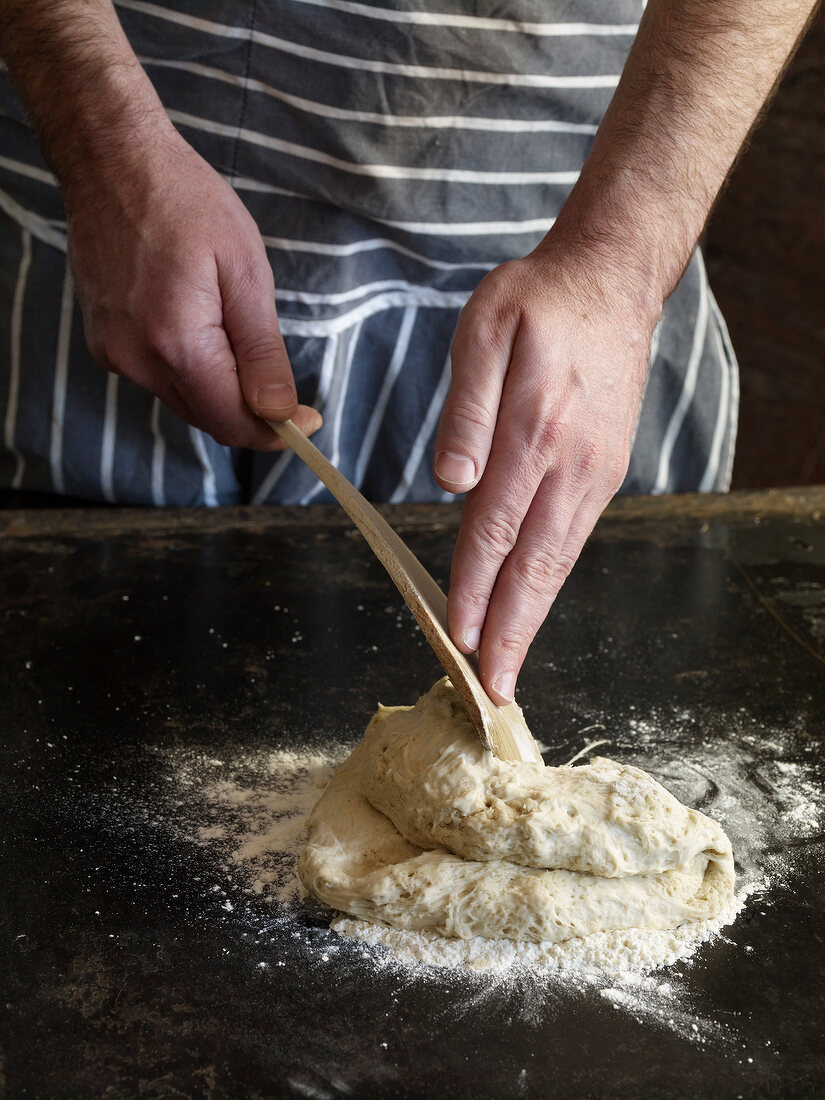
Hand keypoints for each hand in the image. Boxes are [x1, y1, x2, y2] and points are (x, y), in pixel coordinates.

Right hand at [66, 126, 320, 448]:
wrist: (112, 161)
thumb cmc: (186, 202)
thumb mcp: (245, 273)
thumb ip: (262, 352)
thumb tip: (279, 412)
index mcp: (176, 345)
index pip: (233, 421)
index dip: (275, 431)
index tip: (307, 421)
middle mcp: (136, 361)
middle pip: (209, 417)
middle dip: (252, 413)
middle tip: (286, 388)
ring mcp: (114, 354)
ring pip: (184, 400)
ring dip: (221, 390)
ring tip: (238, 335)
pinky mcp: (105, 343)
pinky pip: (159, 377)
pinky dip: (191, 370)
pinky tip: (203, 327)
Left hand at [433, 232, 657, 704]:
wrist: (612, 282)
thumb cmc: (537, 302)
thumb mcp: (486, 329)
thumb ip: (468, 407)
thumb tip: (451, 481)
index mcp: (536, 429)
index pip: (495, 528)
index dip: (474, 588)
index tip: (459, 639)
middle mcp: (573, 462)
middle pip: (536, 563)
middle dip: (510, 630)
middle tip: (493, 689)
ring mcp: (596, 471)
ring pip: (559, 559)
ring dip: (532, 616)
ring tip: (510, 663)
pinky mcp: (606, 470)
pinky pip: (572, 536)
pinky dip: (551, 580)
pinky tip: (532, 603)